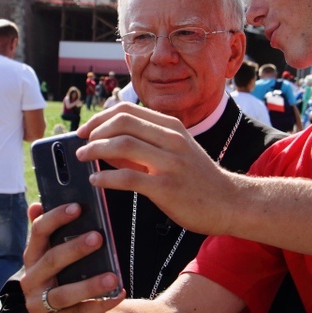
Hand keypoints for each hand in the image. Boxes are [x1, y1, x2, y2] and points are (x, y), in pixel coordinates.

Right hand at [20, 202, 124, 312]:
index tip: (78, 207)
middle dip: (75, 248)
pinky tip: (118, 295)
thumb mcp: (53, 254)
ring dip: (89, 285)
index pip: (39, 232)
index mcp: (33, 255)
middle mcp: (31, 278)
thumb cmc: (61, 277)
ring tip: (113, 276)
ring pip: (63, 294)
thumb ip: (50, 232)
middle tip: (99, 237)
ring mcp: (38, 304)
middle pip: (51, 260)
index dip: (56, 217)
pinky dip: (99, 306)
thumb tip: (37, 204)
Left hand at [75, 103, 234, 235]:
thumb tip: (106, 146)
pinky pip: (128, 178)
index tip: (86, 129)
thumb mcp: (176, 152)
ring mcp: (170, 162)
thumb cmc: (199, 179)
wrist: (229, 202)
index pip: (127, 110)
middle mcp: (171, 139)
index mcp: (172, 126)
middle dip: (95, 131)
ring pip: (122, 145)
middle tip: (81, 144)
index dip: (100, 117)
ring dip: (95, 150)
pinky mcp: (166, 187)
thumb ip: (144, 147)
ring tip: (83, 158)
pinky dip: (106, 177)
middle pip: (122, 122)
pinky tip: (96, 180)